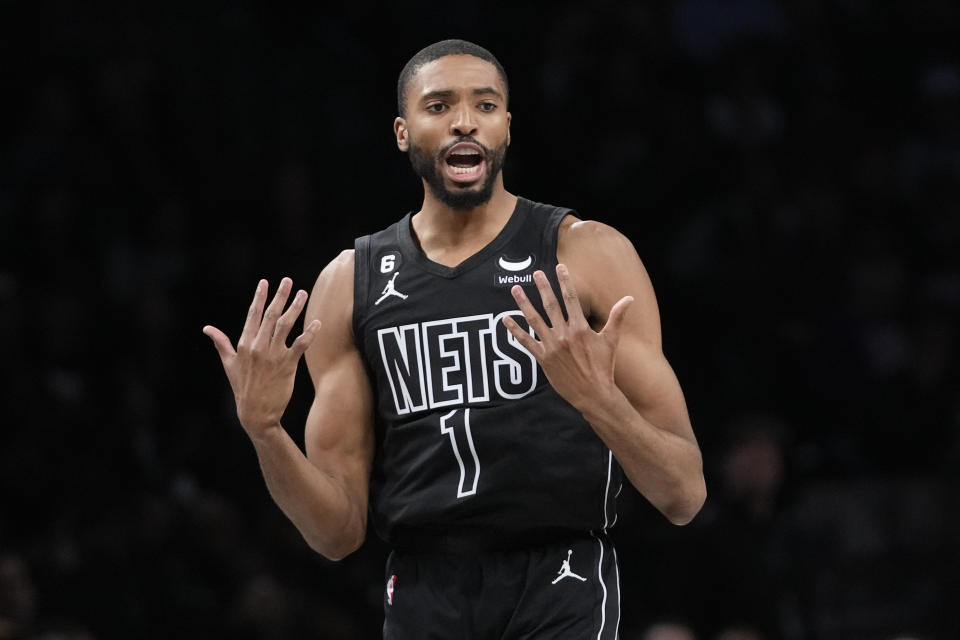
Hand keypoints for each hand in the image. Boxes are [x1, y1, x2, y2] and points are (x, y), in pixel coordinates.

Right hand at [203, 278, 320, 436]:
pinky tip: (317, 323)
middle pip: (270, 315)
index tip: (265, 282)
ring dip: (295, 308)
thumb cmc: (242, 388)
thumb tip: (207, 328)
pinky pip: (300, 345)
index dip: (259, 297)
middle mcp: (258, 347)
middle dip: (279, 296)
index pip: (252, 315)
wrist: (256, 413)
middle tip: (288, 281)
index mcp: (244, 344)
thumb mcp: (228, 364)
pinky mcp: (287, 365)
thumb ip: (221, 343)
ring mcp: (273, 355)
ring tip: (303, 294)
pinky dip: (309, 333)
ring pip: (285, 325)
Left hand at [502, 264, 632, 412]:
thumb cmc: (604, 367)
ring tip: (515, 289)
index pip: (571, 299)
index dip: (565, 282)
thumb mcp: (611, 340)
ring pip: (534, 320)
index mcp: (580, 328)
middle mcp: (564, 335)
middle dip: (542, 287)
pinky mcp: (542, 358)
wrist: (593, 394)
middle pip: (550, 305)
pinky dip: (515, 330)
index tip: (560, 267)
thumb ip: (617, 317)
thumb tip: (629, 298)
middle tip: (536, 273)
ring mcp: (551, 346)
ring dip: (523, 303)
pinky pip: (525, 341)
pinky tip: (505, 319)